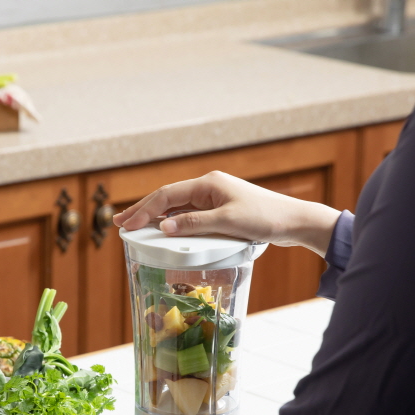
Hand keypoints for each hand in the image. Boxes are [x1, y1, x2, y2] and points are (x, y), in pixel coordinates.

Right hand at [112, 170, 340, 255]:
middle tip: (120, 223)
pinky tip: (163, 230)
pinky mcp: (220, 211)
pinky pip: (189, 214)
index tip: (126, 224)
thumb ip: (194, 224)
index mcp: (208, 184)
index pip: (166, 196)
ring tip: (135, 227)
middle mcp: (208, 188)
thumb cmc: (265, 218)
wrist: (293, 221)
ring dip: (156, 217)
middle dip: (143, 211)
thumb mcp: (227, 223)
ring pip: (177, 207)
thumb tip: (164, 227)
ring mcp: (214, 199)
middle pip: (168, 198)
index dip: (143, 210)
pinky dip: (172, 222)